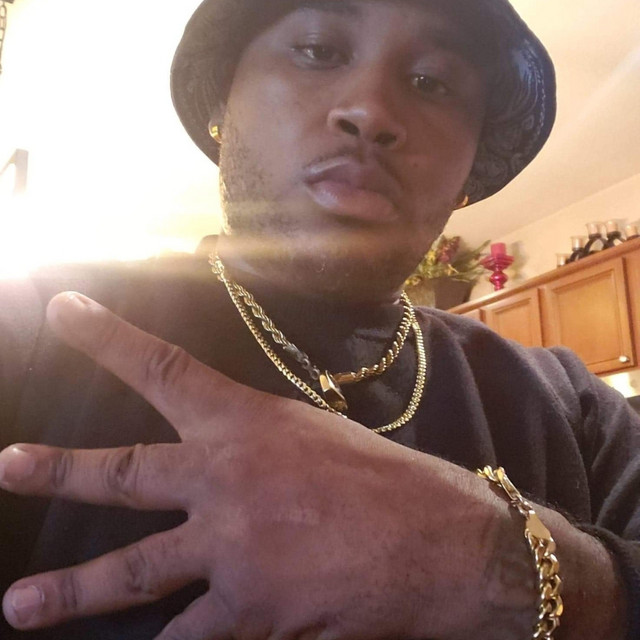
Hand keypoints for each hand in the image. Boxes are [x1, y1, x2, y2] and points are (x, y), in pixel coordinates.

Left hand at [0, 292, 535, 638]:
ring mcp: (234, 552)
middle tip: (10, 465)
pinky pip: (195, 639)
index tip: (63, 308)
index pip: (165, 370)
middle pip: (125, 474)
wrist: (446, 544)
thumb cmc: (388, 481)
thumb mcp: (316, 436)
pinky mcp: (255, 614)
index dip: (109, 337)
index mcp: (248, 426)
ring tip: (21, 608)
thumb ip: (259, 441)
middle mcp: (228, 483)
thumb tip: (220, 449)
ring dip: (74, 595)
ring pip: (136, 573)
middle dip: (59, 471)